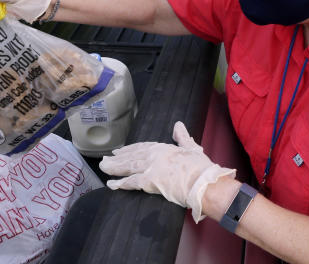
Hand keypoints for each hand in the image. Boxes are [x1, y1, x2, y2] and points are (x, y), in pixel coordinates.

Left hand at [99, 121, 235, 222]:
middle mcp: (155, 155)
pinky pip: (131, 182)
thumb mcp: (192, 148)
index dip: (131, 149)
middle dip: (118, 158)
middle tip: (106, 159)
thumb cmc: (201, 168)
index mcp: (164, 148)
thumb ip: (183, 137)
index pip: (143, 147)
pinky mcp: (150, 181)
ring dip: (114, 167)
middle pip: (132, 156)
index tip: (121, 150)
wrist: (204, 182)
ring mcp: (151, 167)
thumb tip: (178, 125)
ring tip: (104, 168)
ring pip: (128, 166)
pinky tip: (111, 184)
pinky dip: (120, 183)